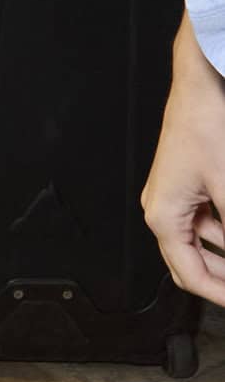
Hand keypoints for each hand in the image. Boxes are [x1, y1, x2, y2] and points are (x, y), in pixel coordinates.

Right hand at [144, 16, 224, 307]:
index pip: (189, 275)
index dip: (218, 294)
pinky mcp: (189, 184)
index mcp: (163, 216)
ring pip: (204, 242)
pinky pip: (208, 220)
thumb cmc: (204, 125)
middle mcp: (163, 209)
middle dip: (223, 276)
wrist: (202, 86)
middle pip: (193, 262)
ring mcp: (175, 196)